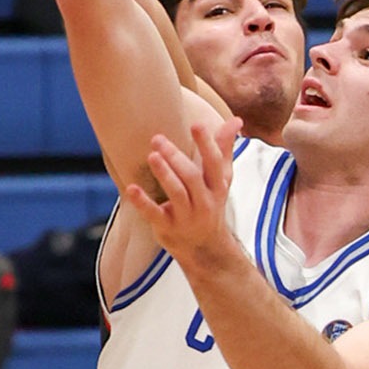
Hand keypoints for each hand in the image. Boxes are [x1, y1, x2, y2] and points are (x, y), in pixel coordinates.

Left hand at [124, 118, 242, 263]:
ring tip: (151, 156)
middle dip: (176, 157)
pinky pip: (154, 214)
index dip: (207, 144)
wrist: (205, 248)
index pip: (214, 163)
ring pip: (177, 193)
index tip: (197, 124)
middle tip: (157, 139)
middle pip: (192, 177)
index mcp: (217, 187)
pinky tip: (132, 188)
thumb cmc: (210, 203)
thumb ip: (224, 149)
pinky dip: (142, 202)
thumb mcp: (220, 180)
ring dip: (164, 174)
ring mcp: (186, 217)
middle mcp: (204, 202)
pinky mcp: (167, 228)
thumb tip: (236, 120)